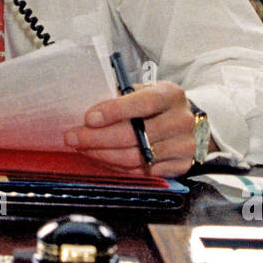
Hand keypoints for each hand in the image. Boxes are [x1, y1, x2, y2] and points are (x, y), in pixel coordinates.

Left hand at [64, 80, 197, 178]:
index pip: (143, 103)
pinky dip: (117, 166)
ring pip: (136, 157)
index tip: (89, 118)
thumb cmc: (158, 105)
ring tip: (83, 148)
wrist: (189, 123)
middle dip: (98, 138)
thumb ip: (121, 98)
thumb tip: (89, 113)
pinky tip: (102, 158)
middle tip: (74, 137)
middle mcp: (181, 120)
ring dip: (103, 155)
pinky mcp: (180, 166)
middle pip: (135, 135)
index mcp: (171, 95)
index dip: (114, 111)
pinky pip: (142, 171)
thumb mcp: (144, 91)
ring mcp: (183, 146)